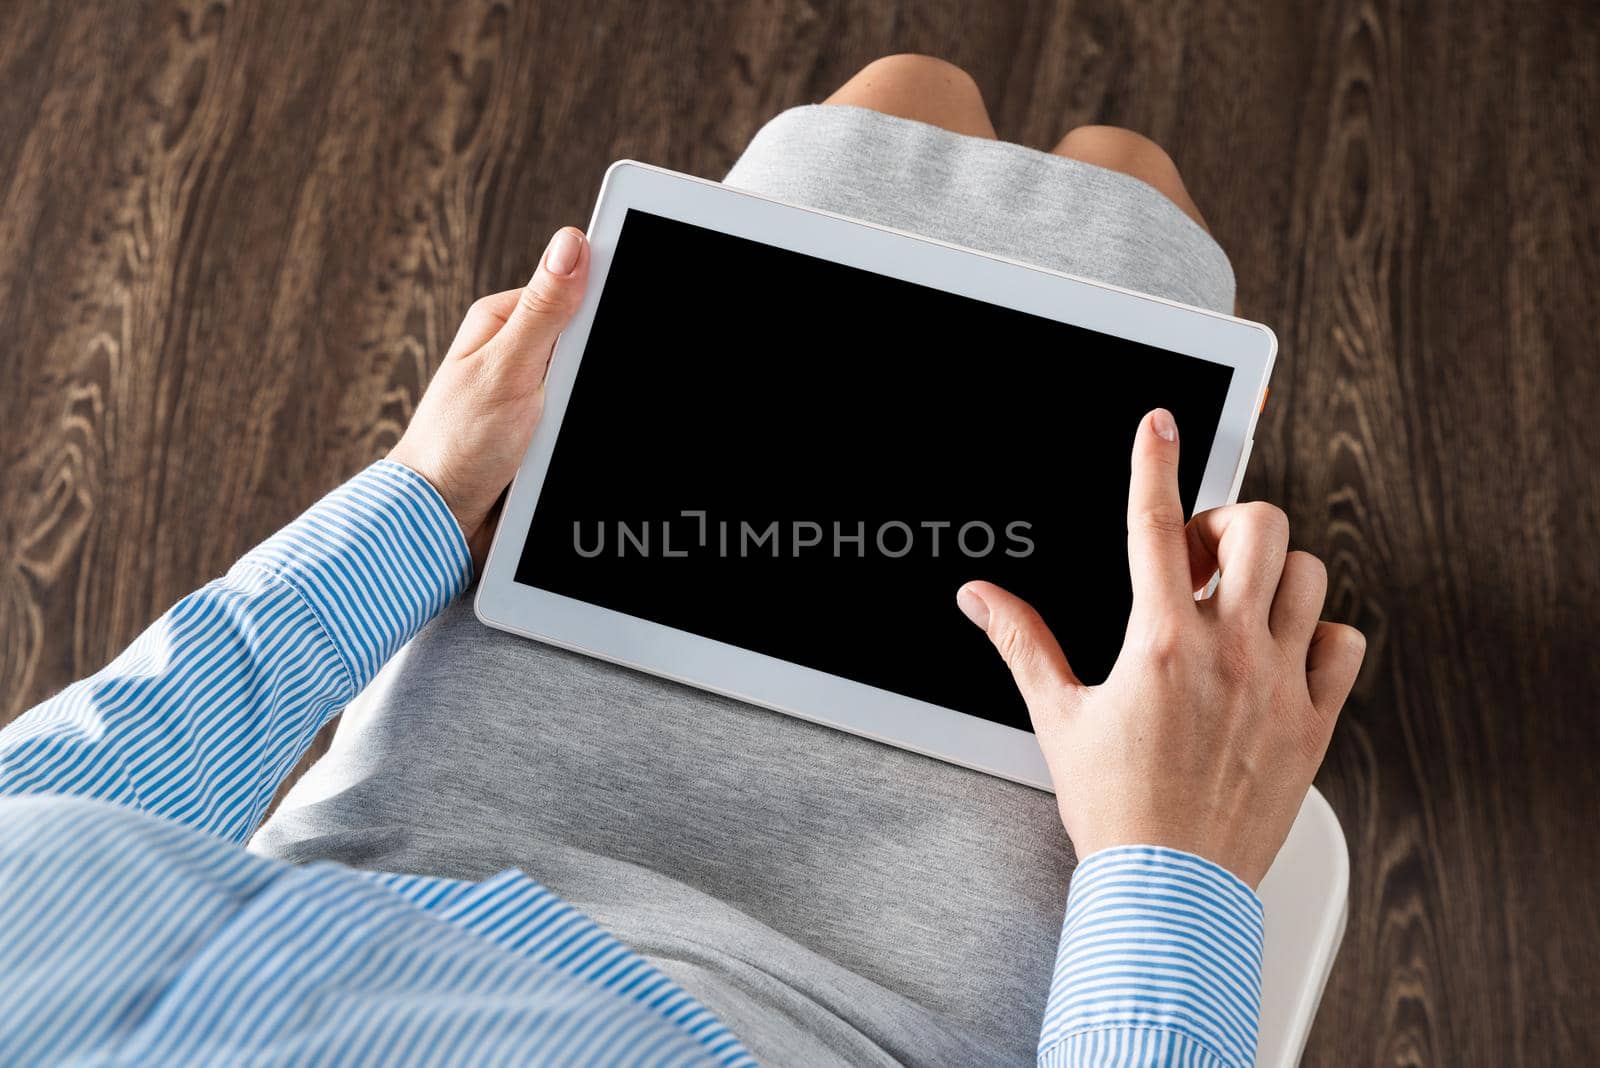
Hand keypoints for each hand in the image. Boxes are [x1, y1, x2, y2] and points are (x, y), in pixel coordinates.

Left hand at [389, 227, 589, 567]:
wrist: (441, 523)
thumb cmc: (458, 446)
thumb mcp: (507, 369)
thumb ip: (544, 310)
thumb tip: (571, 242)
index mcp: (504, 321)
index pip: (574, 290)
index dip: (604, 303)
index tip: (608, 334)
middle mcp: (517, 352)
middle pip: (588, 342)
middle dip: (594, 370)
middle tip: (568, 402)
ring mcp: (531, 393)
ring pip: (589, 386)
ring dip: (587, 409)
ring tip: (559, 437)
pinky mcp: (542, 432)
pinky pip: (579, 421)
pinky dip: (579, 434)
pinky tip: (567, 450)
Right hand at [956, 409, 1364, 886]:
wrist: (1170, 886)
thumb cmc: (1115, 808)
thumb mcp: (1057, 716)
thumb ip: (1021, 641)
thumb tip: (980, 598)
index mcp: (1160, 641)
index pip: (1155, 522)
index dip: (1154, 459)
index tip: (1160, 425)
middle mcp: (1228, 650)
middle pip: (1259, 527)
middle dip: (1227, 523)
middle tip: (1200, 559)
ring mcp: (1278, 683)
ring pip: (1308, 576)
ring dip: (1274, 574)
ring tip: (1240, 605)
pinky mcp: (1313, 721)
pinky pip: (1343, 646)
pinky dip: (1319, 636)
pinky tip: (1282, 654)